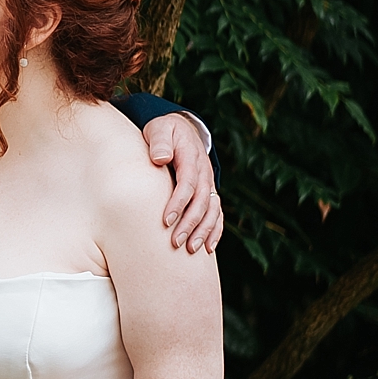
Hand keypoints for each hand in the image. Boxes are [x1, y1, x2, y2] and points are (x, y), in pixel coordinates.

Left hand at [142, 113, 223, 252]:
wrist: (182, 129)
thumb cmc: (164, 131)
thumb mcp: (159, 128)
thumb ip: (159, 141)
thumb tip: (160, 158)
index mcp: (191, 157)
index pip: (188, 183)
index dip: (178, 202)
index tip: (166, 220)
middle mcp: (204, 172)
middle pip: (202, 201)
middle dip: (190, 223)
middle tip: (175, 242)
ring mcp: (209, 183)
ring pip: (212, 210)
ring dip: (203, 231)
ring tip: (190, 249)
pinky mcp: (209, 192)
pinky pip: (217, 213)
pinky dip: (215, 230)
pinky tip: (208, 247)